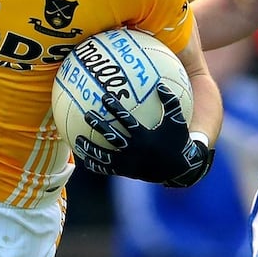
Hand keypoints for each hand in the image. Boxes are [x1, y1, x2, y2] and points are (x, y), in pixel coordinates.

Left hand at [73, 83, 214, 186]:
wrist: (180, 170)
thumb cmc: (177, 141)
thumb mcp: (177, 121)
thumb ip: (170, 102)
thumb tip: (160, 84)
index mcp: (144, 136)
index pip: (126, 119)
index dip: (115, 108)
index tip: (104, 97)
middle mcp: (134, 150)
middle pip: (112, 136)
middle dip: (98, 125)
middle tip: (87, 114)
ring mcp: (129, 163)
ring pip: (105, 155)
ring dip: (90, 148)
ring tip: (77, 140)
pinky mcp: (126, 172)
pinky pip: (107, 169)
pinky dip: (95, 165)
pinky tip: (85, 160)